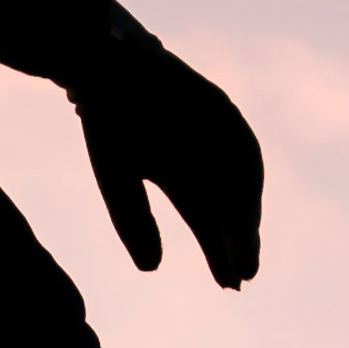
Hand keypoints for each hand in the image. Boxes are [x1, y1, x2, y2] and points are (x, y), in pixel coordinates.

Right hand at [75, 8, 262, 288]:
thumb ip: (135, 224)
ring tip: (245, 247)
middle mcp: (205, 154)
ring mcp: (216, 129)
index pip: (208, 219)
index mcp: (180, 174)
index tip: (232, 283)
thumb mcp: (118, 182)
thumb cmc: (106, 122)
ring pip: (242, 179)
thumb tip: (153, 269)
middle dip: (240, 239)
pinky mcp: (218, 106)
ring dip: (246, 214)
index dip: (221, 251)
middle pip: (232, 205)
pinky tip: (248, 204)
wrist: (100, 64)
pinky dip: (246, 175)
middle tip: (244, 276)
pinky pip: (241, 145)